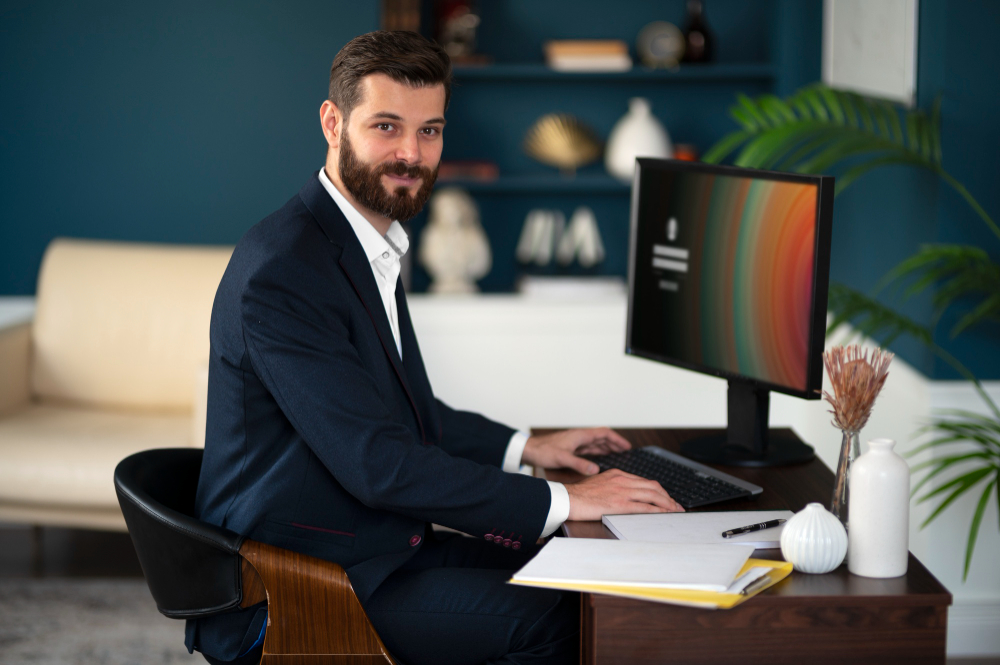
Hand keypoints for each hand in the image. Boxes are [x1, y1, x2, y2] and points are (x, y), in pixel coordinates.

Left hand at [521, 427, 631, 475]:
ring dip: (606, 447)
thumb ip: (579, 464)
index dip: (617, 439)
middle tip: (626, 452)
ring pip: (595, 443)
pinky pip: (588, 449)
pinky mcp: (570, 448)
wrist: (529, 450)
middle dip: (614, 444)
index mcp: (580, 435)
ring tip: (617, 454)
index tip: (627, 446)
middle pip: (601, 438)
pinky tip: (599, 458)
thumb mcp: (562, 458)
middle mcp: (579, 437)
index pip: (604, 433)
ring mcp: (575, 442)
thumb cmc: (543, 451)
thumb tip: (596, 469)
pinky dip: (596, 452)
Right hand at [565, 469, 684, 519]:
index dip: (658, 490)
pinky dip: (657, 510)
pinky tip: (664, 514)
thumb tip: (622, 494)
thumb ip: (612, 486)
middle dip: (667, 496)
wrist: (567, 498)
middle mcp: (622, 480)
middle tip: (676, 505)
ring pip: (652, 495)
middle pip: (653, 486)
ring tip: (675, 511)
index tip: (664, 498)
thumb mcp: (598, 483)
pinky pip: (644, 506)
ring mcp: (622, 491)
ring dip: (667, 503)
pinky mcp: (619, 504)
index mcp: (617, 474)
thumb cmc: (579, 495)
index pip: (644, 481)